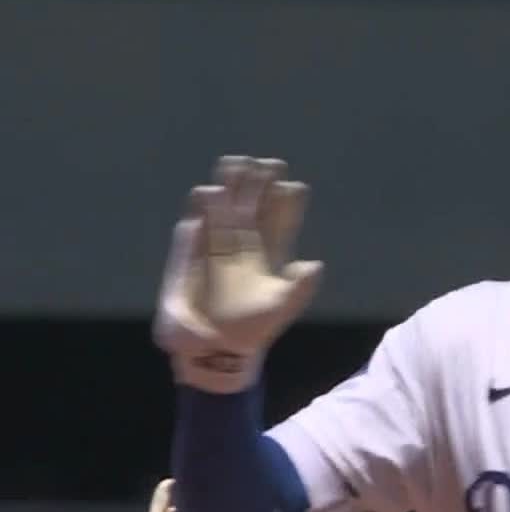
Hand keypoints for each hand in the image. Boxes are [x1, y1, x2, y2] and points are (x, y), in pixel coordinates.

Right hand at [153, 156, 322, 393]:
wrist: (215, 349)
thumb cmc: (254, 328)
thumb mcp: (281, 308)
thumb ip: (299, 288)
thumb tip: (315, 264)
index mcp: (271, 256)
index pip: (281, 223)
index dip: (287, 204)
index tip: (294, 184)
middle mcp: (246, 247)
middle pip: (253, 209)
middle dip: (258, 186)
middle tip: (265, 162)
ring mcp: (218, 249)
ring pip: (226, 213)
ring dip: (230, 190)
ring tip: (233, 164)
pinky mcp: (193, 257)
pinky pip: (198, 230)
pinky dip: (202, 212)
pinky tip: (205, 194)